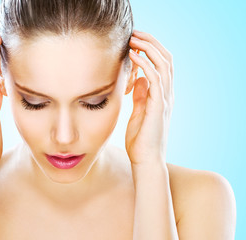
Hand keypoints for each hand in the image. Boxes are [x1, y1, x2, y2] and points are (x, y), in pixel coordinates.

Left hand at [125, 30, 173, 165]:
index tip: (134, 41)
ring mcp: (164, 100)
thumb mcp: (138, 113)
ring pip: (163, 65)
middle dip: (151, 43)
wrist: (145, 161)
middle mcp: (166, 95)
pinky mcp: (158, 106)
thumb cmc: (139, 141)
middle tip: (135, 34)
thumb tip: (139, 80)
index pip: (162, 65)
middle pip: (165, 60)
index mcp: (161, 96)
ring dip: (148, 49)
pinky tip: (133, 56)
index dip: (151, 50)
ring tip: (133, 39)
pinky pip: (155, 79)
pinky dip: (145, 64)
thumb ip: (141, 96)